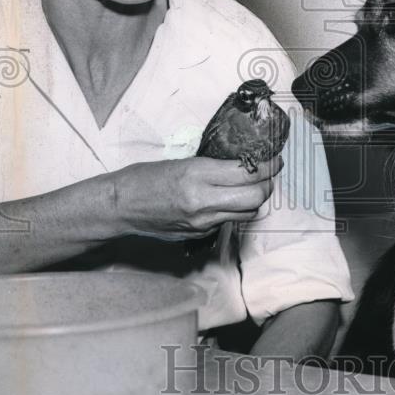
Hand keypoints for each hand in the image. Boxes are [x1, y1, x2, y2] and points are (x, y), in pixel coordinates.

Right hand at [110, 154, 282, 239]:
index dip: (267, 166)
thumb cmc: (144, 178)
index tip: (274, 160)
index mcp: (196, 175)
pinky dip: (234, 211)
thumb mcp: (180, 162)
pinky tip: (227, 201)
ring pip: (246, 213)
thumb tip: (241, 167)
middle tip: (269, 174)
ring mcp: (201, 222)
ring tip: (251, 186)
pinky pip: (228, 223)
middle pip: (255, 197)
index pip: (247, 173)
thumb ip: (212, 167)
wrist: (120, 207)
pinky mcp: (198, 235)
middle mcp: (202, 201)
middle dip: (268, 185)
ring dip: (254, 200)